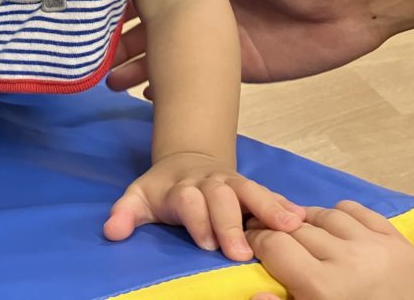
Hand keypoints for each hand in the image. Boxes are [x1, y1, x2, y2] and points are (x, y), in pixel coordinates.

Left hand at [103, 152, 303, 261]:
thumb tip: (111, 232)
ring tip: (289, 226)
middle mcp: (210, 183)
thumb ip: (125, 213)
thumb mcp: (139, 197)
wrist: (188, 160)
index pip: (188, 200)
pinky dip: (286, 205)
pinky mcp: (253, 189)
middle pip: (221, 198)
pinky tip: (303, 218)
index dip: (197, 219)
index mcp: (182, 188)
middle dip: (230, 223)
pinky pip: (271, 194)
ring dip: (269, 208)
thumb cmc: (163, 189)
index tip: (205, 244)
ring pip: (252, 191)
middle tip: (240, 252)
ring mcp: (233, 184)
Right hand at [108, 0, 383, 90]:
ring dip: (139, 69)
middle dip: (123, 41)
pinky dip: (169, 90)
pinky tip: (147, 98)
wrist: (356, 9)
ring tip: (111, 82)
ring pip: (168, 59)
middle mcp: (205, 14)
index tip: (97, 11)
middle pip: (155, 29)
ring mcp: (218, 45)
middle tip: (97, 58)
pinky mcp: (236, 71)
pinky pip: (195, 82)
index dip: (127, 0)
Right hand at [246, 201, 413, 299]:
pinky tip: (336, 229)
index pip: (274, 244)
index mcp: (323, 287)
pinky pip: (359, 211)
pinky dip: (342, 215)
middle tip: (275, 240)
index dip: (257, 240)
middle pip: (297, 228)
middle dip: (281, 232)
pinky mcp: (399, 243)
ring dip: (311, 222)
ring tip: (307, 235)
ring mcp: (377, 248)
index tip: (253, 243)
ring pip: (326, 214)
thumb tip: (255, 292)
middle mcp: (349, 260)